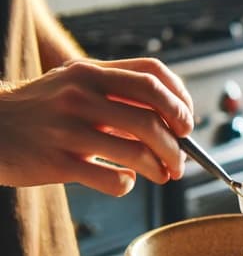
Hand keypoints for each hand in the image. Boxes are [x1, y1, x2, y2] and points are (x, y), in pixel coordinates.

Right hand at [0, 57, 194, 194]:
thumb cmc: (42, 109)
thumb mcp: (75, 85)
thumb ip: (118, 93)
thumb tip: (173, 120)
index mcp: (91, 72)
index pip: (153, 76)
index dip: (180, 100)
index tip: (186, 123)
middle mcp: (81, 95)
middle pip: (152, 119)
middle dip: (177, 145)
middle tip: (181, 160)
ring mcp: (68, 129)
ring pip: (137, 151)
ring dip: (160, 168)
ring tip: (164, 175)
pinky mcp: (57, 162)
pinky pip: (111, 179)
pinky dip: (128, 183)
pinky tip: (125, 181)